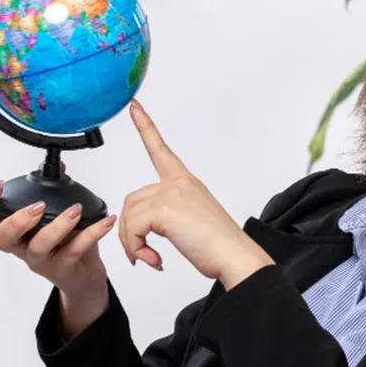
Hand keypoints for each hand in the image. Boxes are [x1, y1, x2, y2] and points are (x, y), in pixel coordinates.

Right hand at [0, 164, 117, 301]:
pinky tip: (105, 221)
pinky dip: (92, 233)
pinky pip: (74, 251)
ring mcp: (40, 261)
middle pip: (1, 239)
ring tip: (75, 210)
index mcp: (14, 228)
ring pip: (38, 247)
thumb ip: (53, 188)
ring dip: (57, 226)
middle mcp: (21, 246)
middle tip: (37, 205)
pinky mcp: (62, 270)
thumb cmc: (64, 240)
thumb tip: (57, 166)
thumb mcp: (55, 211)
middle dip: (15, 221)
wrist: (83, 273)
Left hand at [121, 99, 273, 288]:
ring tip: (148, 258)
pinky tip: (153, 259)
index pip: (161, 149)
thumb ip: (169, 214)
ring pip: (130, 215)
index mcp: (186, 181)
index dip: (145, 126)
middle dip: (130, 230)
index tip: (134, 106)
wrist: (235, 257)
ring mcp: (172, 193)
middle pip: (133, 200)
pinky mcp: (165, 209)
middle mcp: (178, 183)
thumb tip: (143, 229)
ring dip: (132, 242)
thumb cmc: (219, 245)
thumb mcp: (191, 221)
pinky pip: (133, 227)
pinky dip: (136, 247)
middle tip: (141, 254)